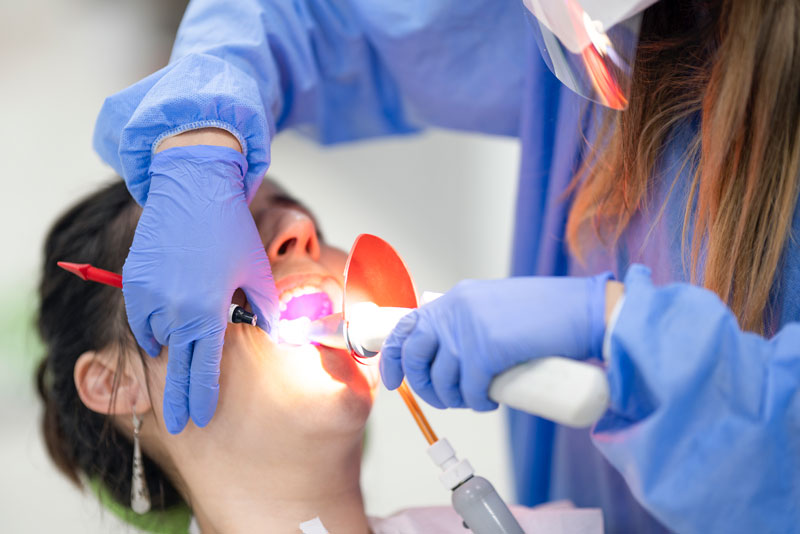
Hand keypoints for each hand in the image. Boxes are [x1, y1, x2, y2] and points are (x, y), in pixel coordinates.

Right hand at [123, 145, 276, 432]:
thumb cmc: (231, 229)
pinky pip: (139, 316)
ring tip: (177, 367)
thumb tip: (276, 334)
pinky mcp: (133, 278)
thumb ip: (266, 308)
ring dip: (168, 354)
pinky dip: (151, 328)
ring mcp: (148, 294)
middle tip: (178, 425)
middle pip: (174, 366)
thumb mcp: (258, 270)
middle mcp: (173, 308)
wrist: (193, 186)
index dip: (202, 397)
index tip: (200, 419)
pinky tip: (163, 333)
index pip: (203, 368)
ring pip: (156, 339)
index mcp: (207, 310)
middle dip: (176, 399)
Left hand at [380, 273, 611, 410]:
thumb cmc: (548, 312)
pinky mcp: (486, 350)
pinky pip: (467, 389)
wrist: (584, 310)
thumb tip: (453, 353)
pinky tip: (489, 402)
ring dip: (453, 400)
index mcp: (456, 298)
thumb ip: (472, 322)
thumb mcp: (496, 307)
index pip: (406, 326)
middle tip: (444, 398)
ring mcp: (468, 329)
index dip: (393, 356)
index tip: (395, 379)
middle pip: (414, 356)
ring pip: (441, 379)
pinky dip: (476, 403)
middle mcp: (455, 310)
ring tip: (475, 400)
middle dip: (423, 386)